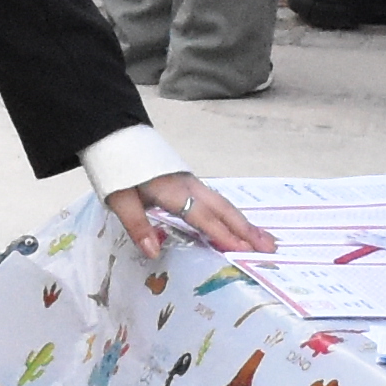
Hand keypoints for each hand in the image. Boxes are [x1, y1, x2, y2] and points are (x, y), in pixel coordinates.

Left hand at [104, 170, 269, 263]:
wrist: (115, 133)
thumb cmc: (117, 168)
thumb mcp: (119, 198)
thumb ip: (137, 225)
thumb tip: (154, 252)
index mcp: (173, 191)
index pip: (204, 217)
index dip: (223, 235)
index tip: (244, 250)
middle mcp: (189, 186)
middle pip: (224, 210)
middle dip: (247, 230)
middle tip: (270, 248)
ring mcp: (192, 183)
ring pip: (224, 205)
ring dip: (245, 223)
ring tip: (265, 240)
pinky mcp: (189, 182)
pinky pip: (217, 202)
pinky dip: (233, 215)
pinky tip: (240, 226)